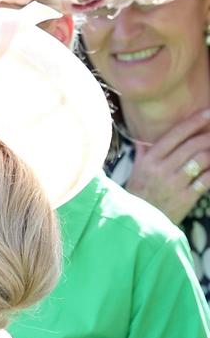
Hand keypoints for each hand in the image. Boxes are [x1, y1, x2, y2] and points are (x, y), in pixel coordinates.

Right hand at [126, 109, 209, 224]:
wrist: (137, 225)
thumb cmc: (137, 196)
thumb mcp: (135, 173)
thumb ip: (142, 153)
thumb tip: (142, 138)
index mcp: (150, 160)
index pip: (176, 134)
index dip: (195, 121)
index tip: (208, 113)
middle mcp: (162, 169)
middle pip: (193, 145)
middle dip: (209, 136)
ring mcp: (174, 184)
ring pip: (202, 159)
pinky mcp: (185, 199)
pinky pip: (206, 179)